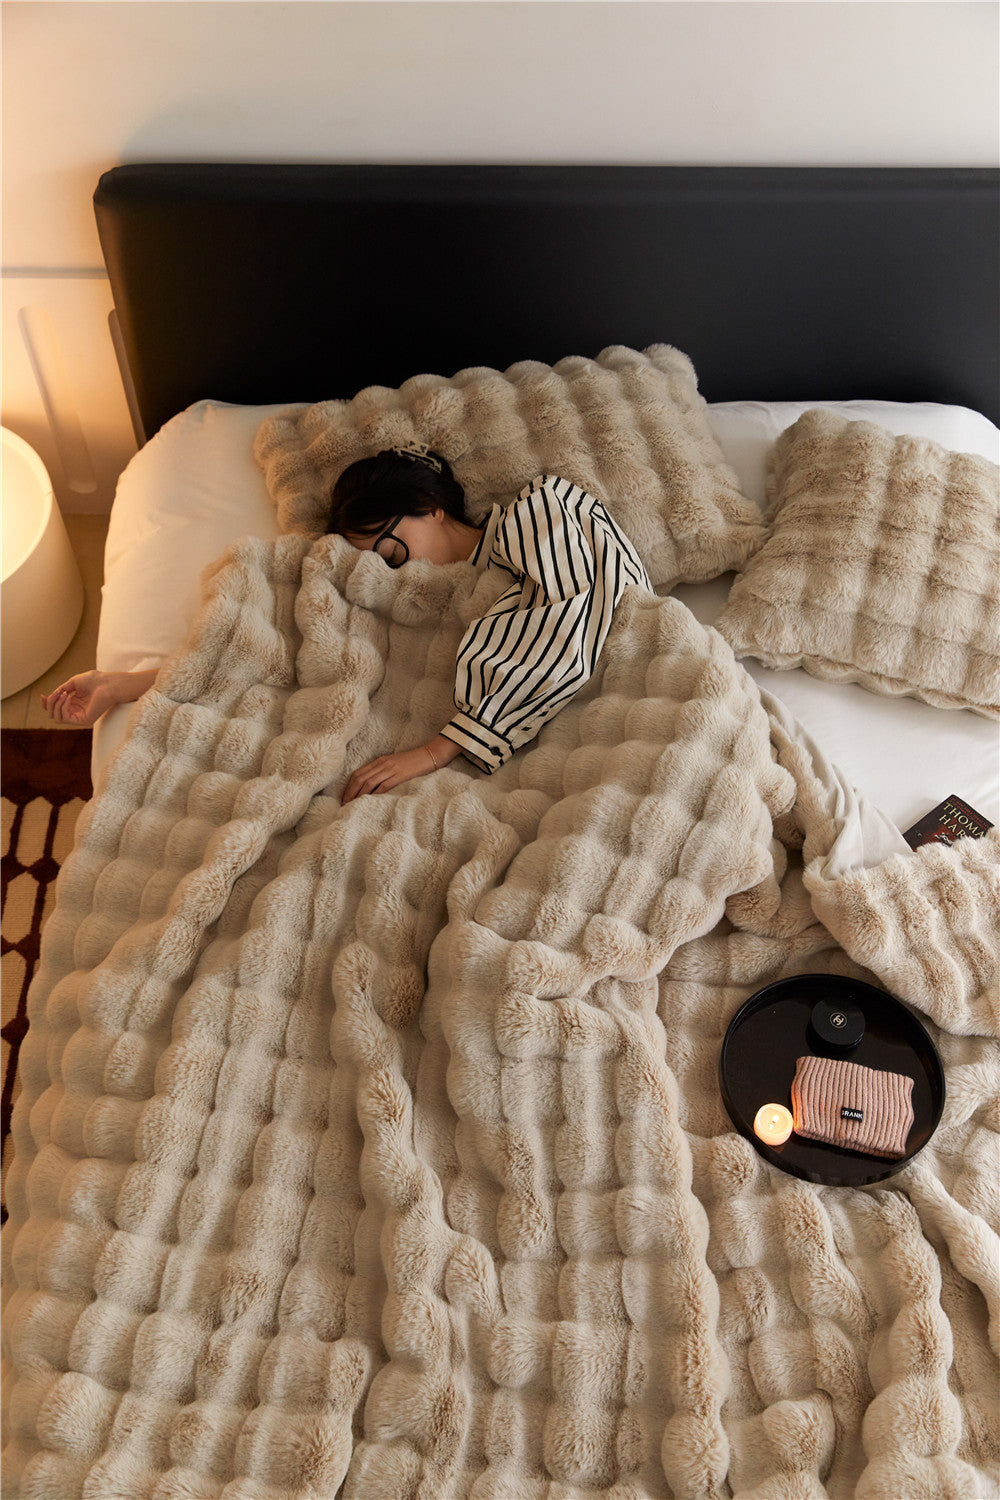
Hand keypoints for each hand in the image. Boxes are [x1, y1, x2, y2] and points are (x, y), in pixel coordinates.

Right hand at [41, 670, 119, 726]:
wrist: (108, 683)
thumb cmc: (95, 681)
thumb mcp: (73, 682)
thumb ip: (61, 690)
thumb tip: (51, 696)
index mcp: (74, 703)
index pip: (56, 708)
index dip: (46, 703)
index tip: (41, 696)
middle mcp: (76, 711)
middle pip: (54, 714)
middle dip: (50, 704)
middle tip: (55, 694)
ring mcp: (80, 717)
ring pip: (57, 717)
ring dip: (56, 705)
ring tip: (63, 694)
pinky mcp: (84, 721)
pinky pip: (65, 718)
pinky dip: (62, 707)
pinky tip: (68, 698)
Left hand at [341, 736, 460, 803]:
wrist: (431, 754)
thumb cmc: (414, 761)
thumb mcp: (395, 764)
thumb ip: (384, 772)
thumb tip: (374, 786)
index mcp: (380, 761)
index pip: (358, 773)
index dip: (349, 786)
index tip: (344, 798)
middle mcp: (382, 764)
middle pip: (360, 778)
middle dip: (350, 792)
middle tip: (344, 805)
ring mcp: (391, 769)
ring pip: (368, 783)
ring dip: (358, 795)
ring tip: (353, 806)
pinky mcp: (400, 776)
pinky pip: (383, 786)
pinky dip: (374, 795)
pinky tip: (369, 803)